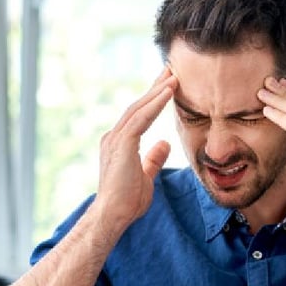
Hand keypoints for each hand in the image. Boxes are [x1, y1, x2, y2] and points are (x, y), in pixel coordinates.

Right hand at [94, 68, 177, 236]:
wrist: (112, 216)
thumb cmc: (126, 202)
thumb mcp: (146, 176)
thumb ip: (153, 158)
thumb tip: (164, 143)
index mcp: (119, 143)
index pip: (139, 115)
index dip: (153, 99)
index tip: (168, 85)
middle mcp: (114, 137)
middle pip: (138, 106)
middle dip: (155, 88)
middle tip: (171, 70)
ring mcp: (115, 139)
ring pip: (139, 108)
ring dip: (157, 91)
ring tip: (173, 76)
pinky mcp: (121, 144)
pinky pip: (141, 118)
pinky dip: (155, 104)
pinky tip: (168, 93)